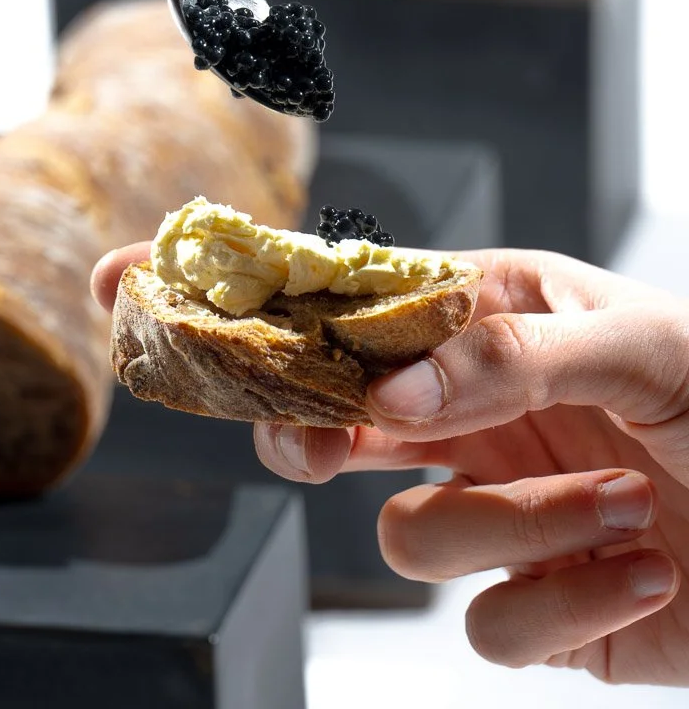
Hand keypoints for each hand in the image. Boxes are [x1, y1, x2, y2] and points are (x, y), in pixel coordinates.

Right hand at [252, 250, 688, 686]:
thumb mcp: (642, 345)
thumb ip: (514, 355)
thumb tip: (396, 387)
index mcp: (502, 327)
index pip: (381, 320)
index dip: (325, 340)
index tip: (300, 362)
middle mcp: (486, 419)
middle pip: (350, 431)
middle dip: (320, 441)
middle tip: (325, 447)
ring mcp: (506, 513)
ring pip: (414, 537)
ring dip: (520, 525)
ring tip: (623, 499)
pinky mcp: (539, 607)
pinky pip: (493, 623)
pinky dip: (572, 598)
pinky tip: (645, 568)